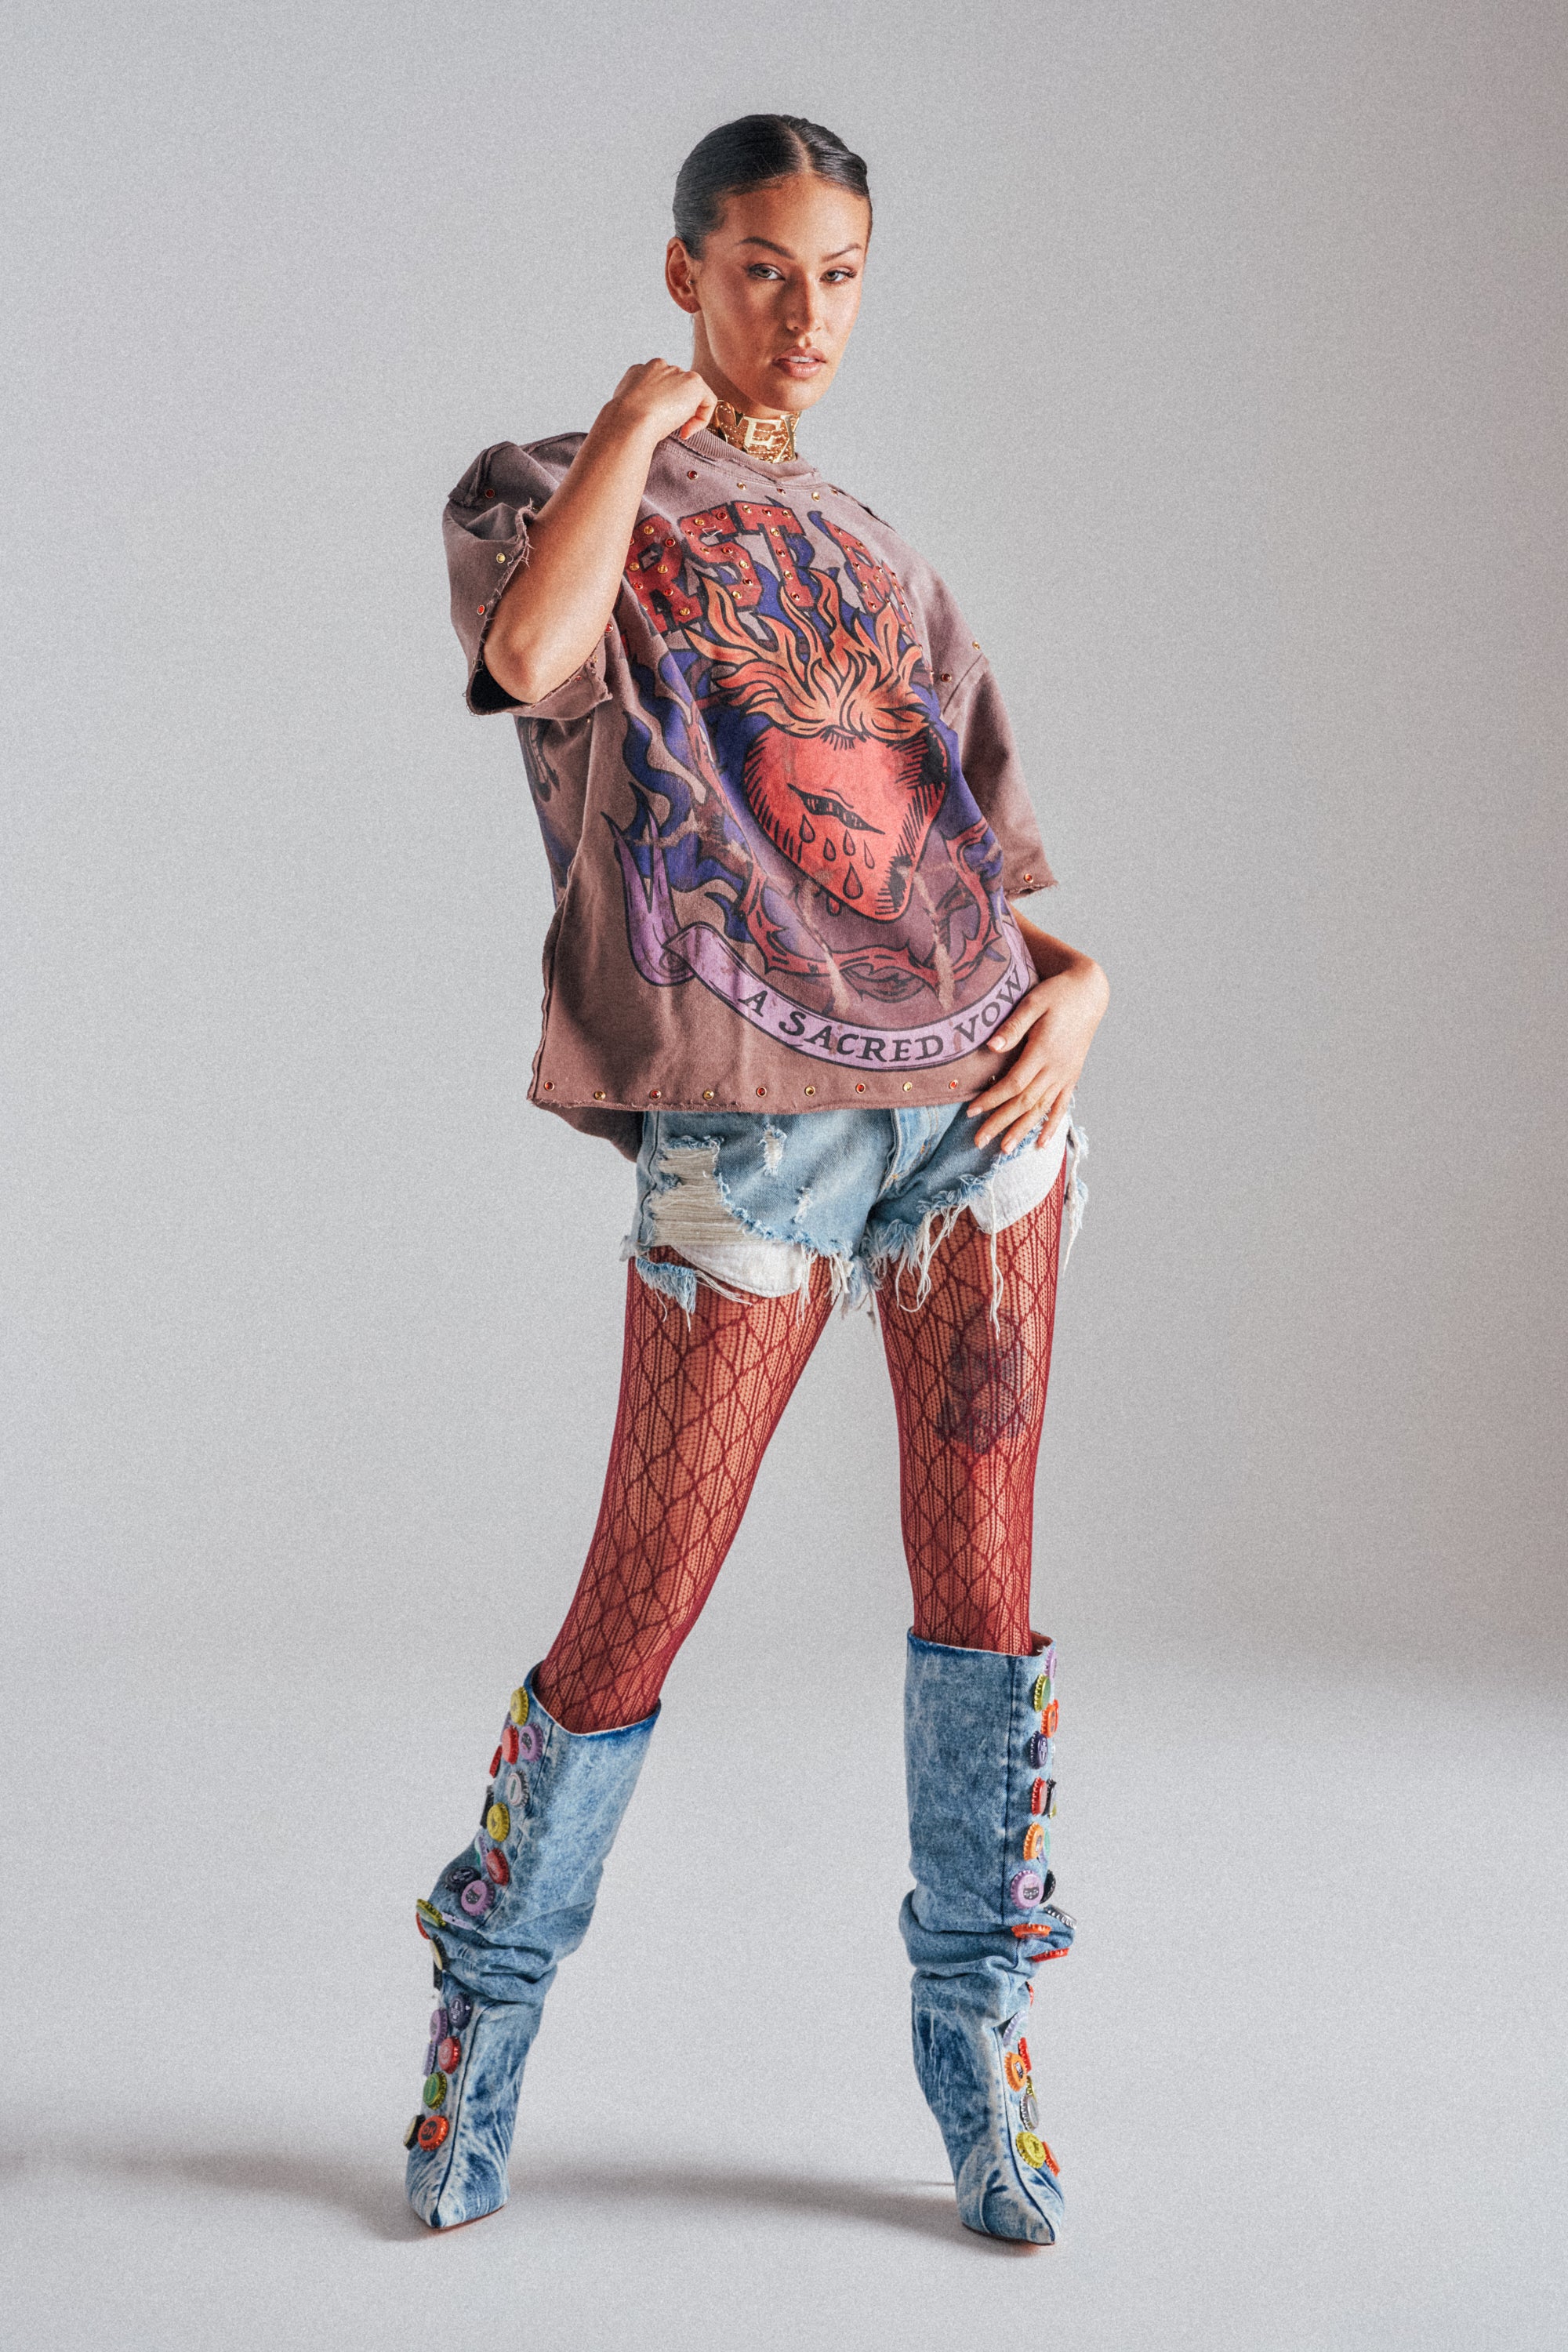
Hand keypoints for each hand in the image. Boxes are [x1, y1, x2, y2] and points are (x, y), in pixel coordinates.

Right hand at [601, 359, 716, 448]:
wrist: (629, 421)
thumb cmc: (623, 423)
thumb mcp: (626, 410)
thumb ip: (638, 405)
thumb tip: (646, 414)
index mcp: (639, 371)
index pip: (658, 385)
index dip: (660, 407)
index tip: (655, 423)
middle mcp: (658, 366)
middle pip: (677, 387)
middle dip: (675, 409)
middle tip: (666, 428)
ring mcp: (676, 372)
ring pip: (692, 394)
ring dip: (687, 416)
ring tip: (676, 432)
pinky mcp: (693, 382)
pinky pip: (708, 401)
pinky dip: (701, 420)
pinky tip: (686, 432)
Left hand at [966, 954, 1108, 1154]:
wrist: (1090, 992)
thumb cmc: (1058, 993)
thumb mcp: (1033, 1002)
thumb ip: (1013, 1026)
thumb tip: (992, 1047)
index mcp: (1043, 1051)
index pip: (1013, 1084)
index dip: (992, 1099)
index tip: (970, 1111)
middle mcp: (1056, 1068)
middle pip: (1025, 1102)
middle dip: (1001, 1123)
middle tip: (979, 1142)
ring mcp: (1066, 1074)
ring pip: (1042, 1109)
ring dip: (1022, 1130)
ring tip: (1005, 1150)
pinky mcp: (1072, 1075)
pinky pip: (1062, 1106)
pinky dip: (1052, 1125)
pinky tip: (1041, 1143)